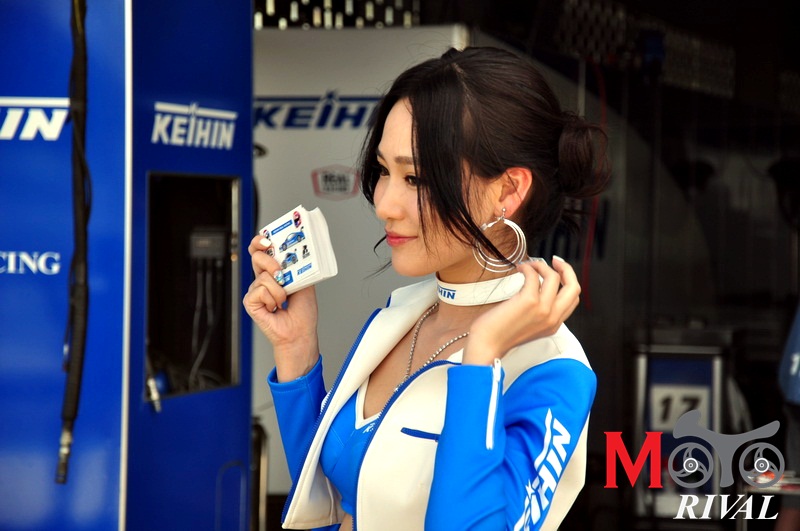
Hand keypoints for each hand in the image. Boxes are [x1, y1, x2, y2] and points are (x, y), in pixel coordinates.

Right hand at [243, 234, 319, 380]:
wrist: (300, 332)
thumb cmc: (303, 312)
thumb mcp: (305, 282)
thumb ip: (296, 267)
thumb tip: (292, 253)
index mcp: (274, 272)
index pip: (260, 251)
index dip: (260, 242)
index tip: (267, 239)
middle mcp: (262, 279)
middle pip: (257, 257)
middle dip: (271, 262)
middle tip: (282, 274)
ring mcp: (255, 290)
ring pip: (263, 276)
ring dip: (279, 290)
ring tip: (283, 301)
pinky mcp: (250, 302)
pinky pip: (260, 290)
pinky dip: (272, 299)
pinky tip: (275, 308)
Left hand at [462, 256, 579, 364]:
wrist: (487, 344)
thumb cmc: (500, 334)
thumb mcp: (529, 326)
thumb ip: (539, 312)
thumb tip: (538, 287)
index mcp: (553, 324)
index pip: (573, 299)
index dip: (568, 281)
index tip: (559, 271)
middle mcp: (552, 318)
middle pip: (574, 287)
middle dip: (566, 269)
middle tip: (555, 261)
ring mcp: (543, 309)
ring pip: (555, 277)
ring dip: (541, 265)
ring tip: (529, 265)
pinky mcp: (529, 301)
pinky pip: (534, 275)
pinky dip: (527, 267)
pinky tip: (520, 268)